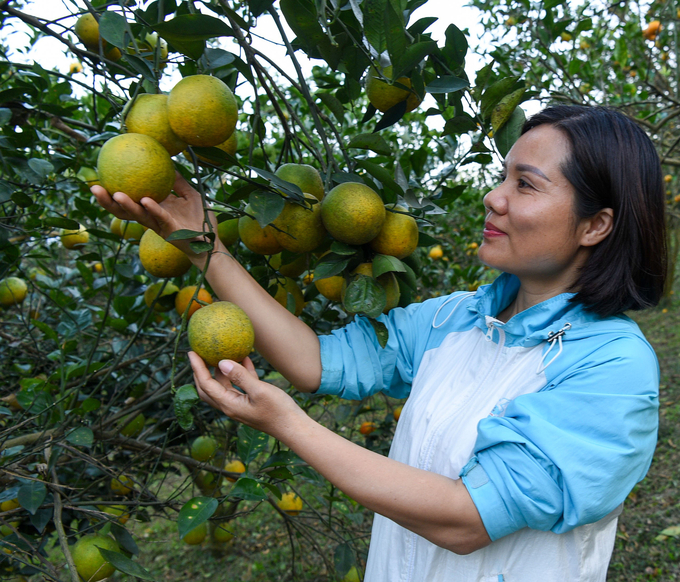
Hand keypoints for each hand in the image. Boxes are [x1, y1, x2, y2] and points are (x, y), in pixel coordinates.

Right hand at [91, 172, 223, 256]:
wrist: (211, 240)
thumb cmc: (200, 219)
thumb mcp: (190, 195)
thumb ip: (178, 181)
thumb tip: (169, 162)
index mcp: (153, 208)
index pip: (129, 201)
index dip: (112, 193)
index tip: (98, 179)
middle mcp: (152, 217)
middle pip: (124, 211)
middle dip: (107, 202)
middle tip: (93, 188)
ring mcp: (159, 225)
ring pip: (138, 216)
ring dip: (125, 206)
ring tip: (114, 195)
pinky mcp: (171, 231)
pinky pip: (160, 218)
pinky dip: (152, 209)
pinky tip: (145, 200)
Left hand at [188, 352, 307, 440]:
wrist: (293, 427)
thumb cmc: (278, 411)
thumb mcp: (260, 391)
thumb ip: (240, 376)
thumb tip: (222, 362)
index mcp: (229, 404)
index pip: (206, 384)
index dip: (197, 368)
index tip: (191, 352)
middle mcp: (230, 406)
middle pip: (207, 388)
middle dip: (200, 372)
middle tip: (198, 355)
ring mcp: (240, 405)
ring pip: (223, 387)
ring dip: (220, 371)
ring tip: (220, 353)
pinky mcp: (250, 402)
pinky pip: (239, 386)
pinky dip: (238, 373)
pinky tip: (244, 358)